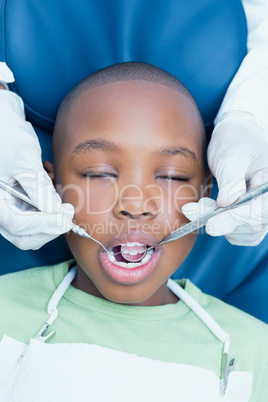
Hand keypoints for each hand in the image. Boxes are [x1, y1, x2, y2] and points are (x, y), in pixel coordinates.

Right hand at [0, 89, 74, 249]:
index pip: (18, 225)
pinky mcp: (21, 205)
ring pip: (35, 230)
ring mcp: (10, 209)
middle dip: (51, 226)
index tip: (65, 216)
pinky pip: (39, 217)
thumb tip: (57, 214)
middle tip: (68, 210)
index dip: (44, 224)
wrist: (4, 126)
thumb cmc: (6, 137)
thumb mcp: (24, 161)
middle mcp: (1, 210)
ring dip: (53, 216)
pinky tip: (50, 185)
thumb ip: (39, 189)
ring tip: (54, 188)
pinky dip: (51, 207)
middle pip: (25, 236)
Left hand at [182, 112, 267, 245]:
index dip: (234, 219)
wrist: (236, 141)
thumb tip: (227, 204)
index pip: (259, 210)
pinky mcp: (251, 216)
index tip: (210, 223)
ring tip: (200, 204)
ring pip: (243, 233)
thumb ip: (231, 182)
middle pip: (252, 226)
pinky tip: (208, 210)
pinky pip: (239, 233)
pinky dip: (221, 225)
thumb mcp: (231, 157)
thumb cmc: (235, 144)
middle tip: (192, 209)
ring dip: (218, 223)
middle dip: (220, 221)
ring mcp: (263, 211)